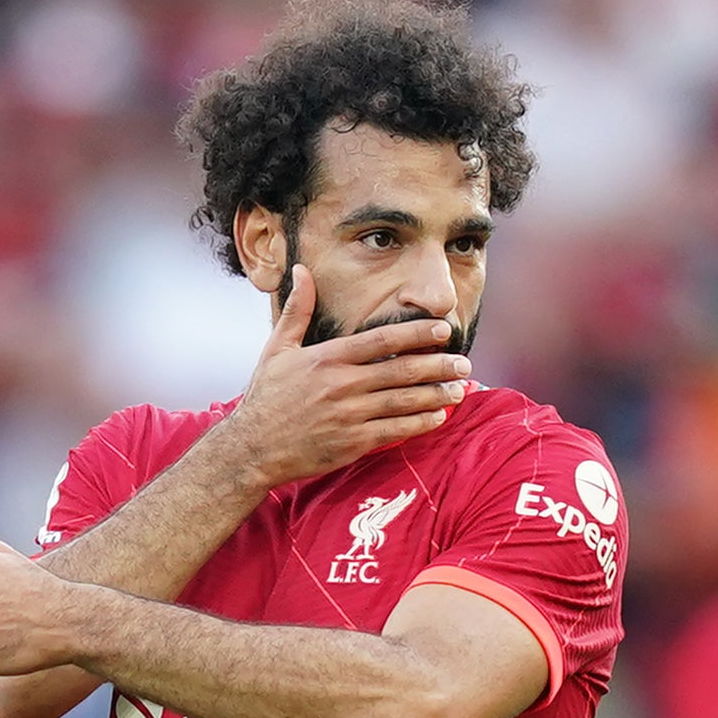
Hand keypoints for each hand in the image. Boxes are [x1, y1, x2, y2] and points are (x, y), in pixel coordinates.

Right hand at [232, 266, 470, 484]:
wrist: (253, 448)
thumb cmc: (266, 397)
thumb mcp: (277, 348)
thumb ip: (297, 310)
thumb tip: (301, 269)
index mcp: (328, 358)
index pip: (383, 340)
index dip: (417, 333)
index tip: (443, 328)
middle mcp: (343, 385)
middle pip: (402, 370)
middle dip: (438, 365)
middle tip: (464, 361)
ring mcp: (350, 415)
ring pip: (404, 401)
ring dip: (436, 394)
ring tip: (460, 389)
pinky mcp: (353, 443)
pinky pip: (395, 431)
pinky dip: (420, 423)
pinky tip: (439, 417)